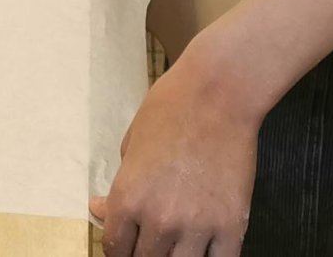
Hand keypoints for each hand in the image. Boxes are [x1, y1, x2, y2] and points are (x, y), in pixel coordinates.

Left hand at [89, 49, 256, 256]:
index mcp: (128, 198)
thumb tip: (100, 209)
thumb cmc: (171, 107)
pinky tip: (206, 247)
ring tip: (177, 244)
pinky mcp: (231, 224)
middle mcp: (159, 219)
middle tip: (152, 241)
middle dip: (145, 253)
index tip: (126, 245)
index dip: (118, 250)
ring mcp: (197, 226)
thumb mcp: (131, 143)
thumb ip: (118, 185)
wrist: (219, 92)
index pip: (115, 249)